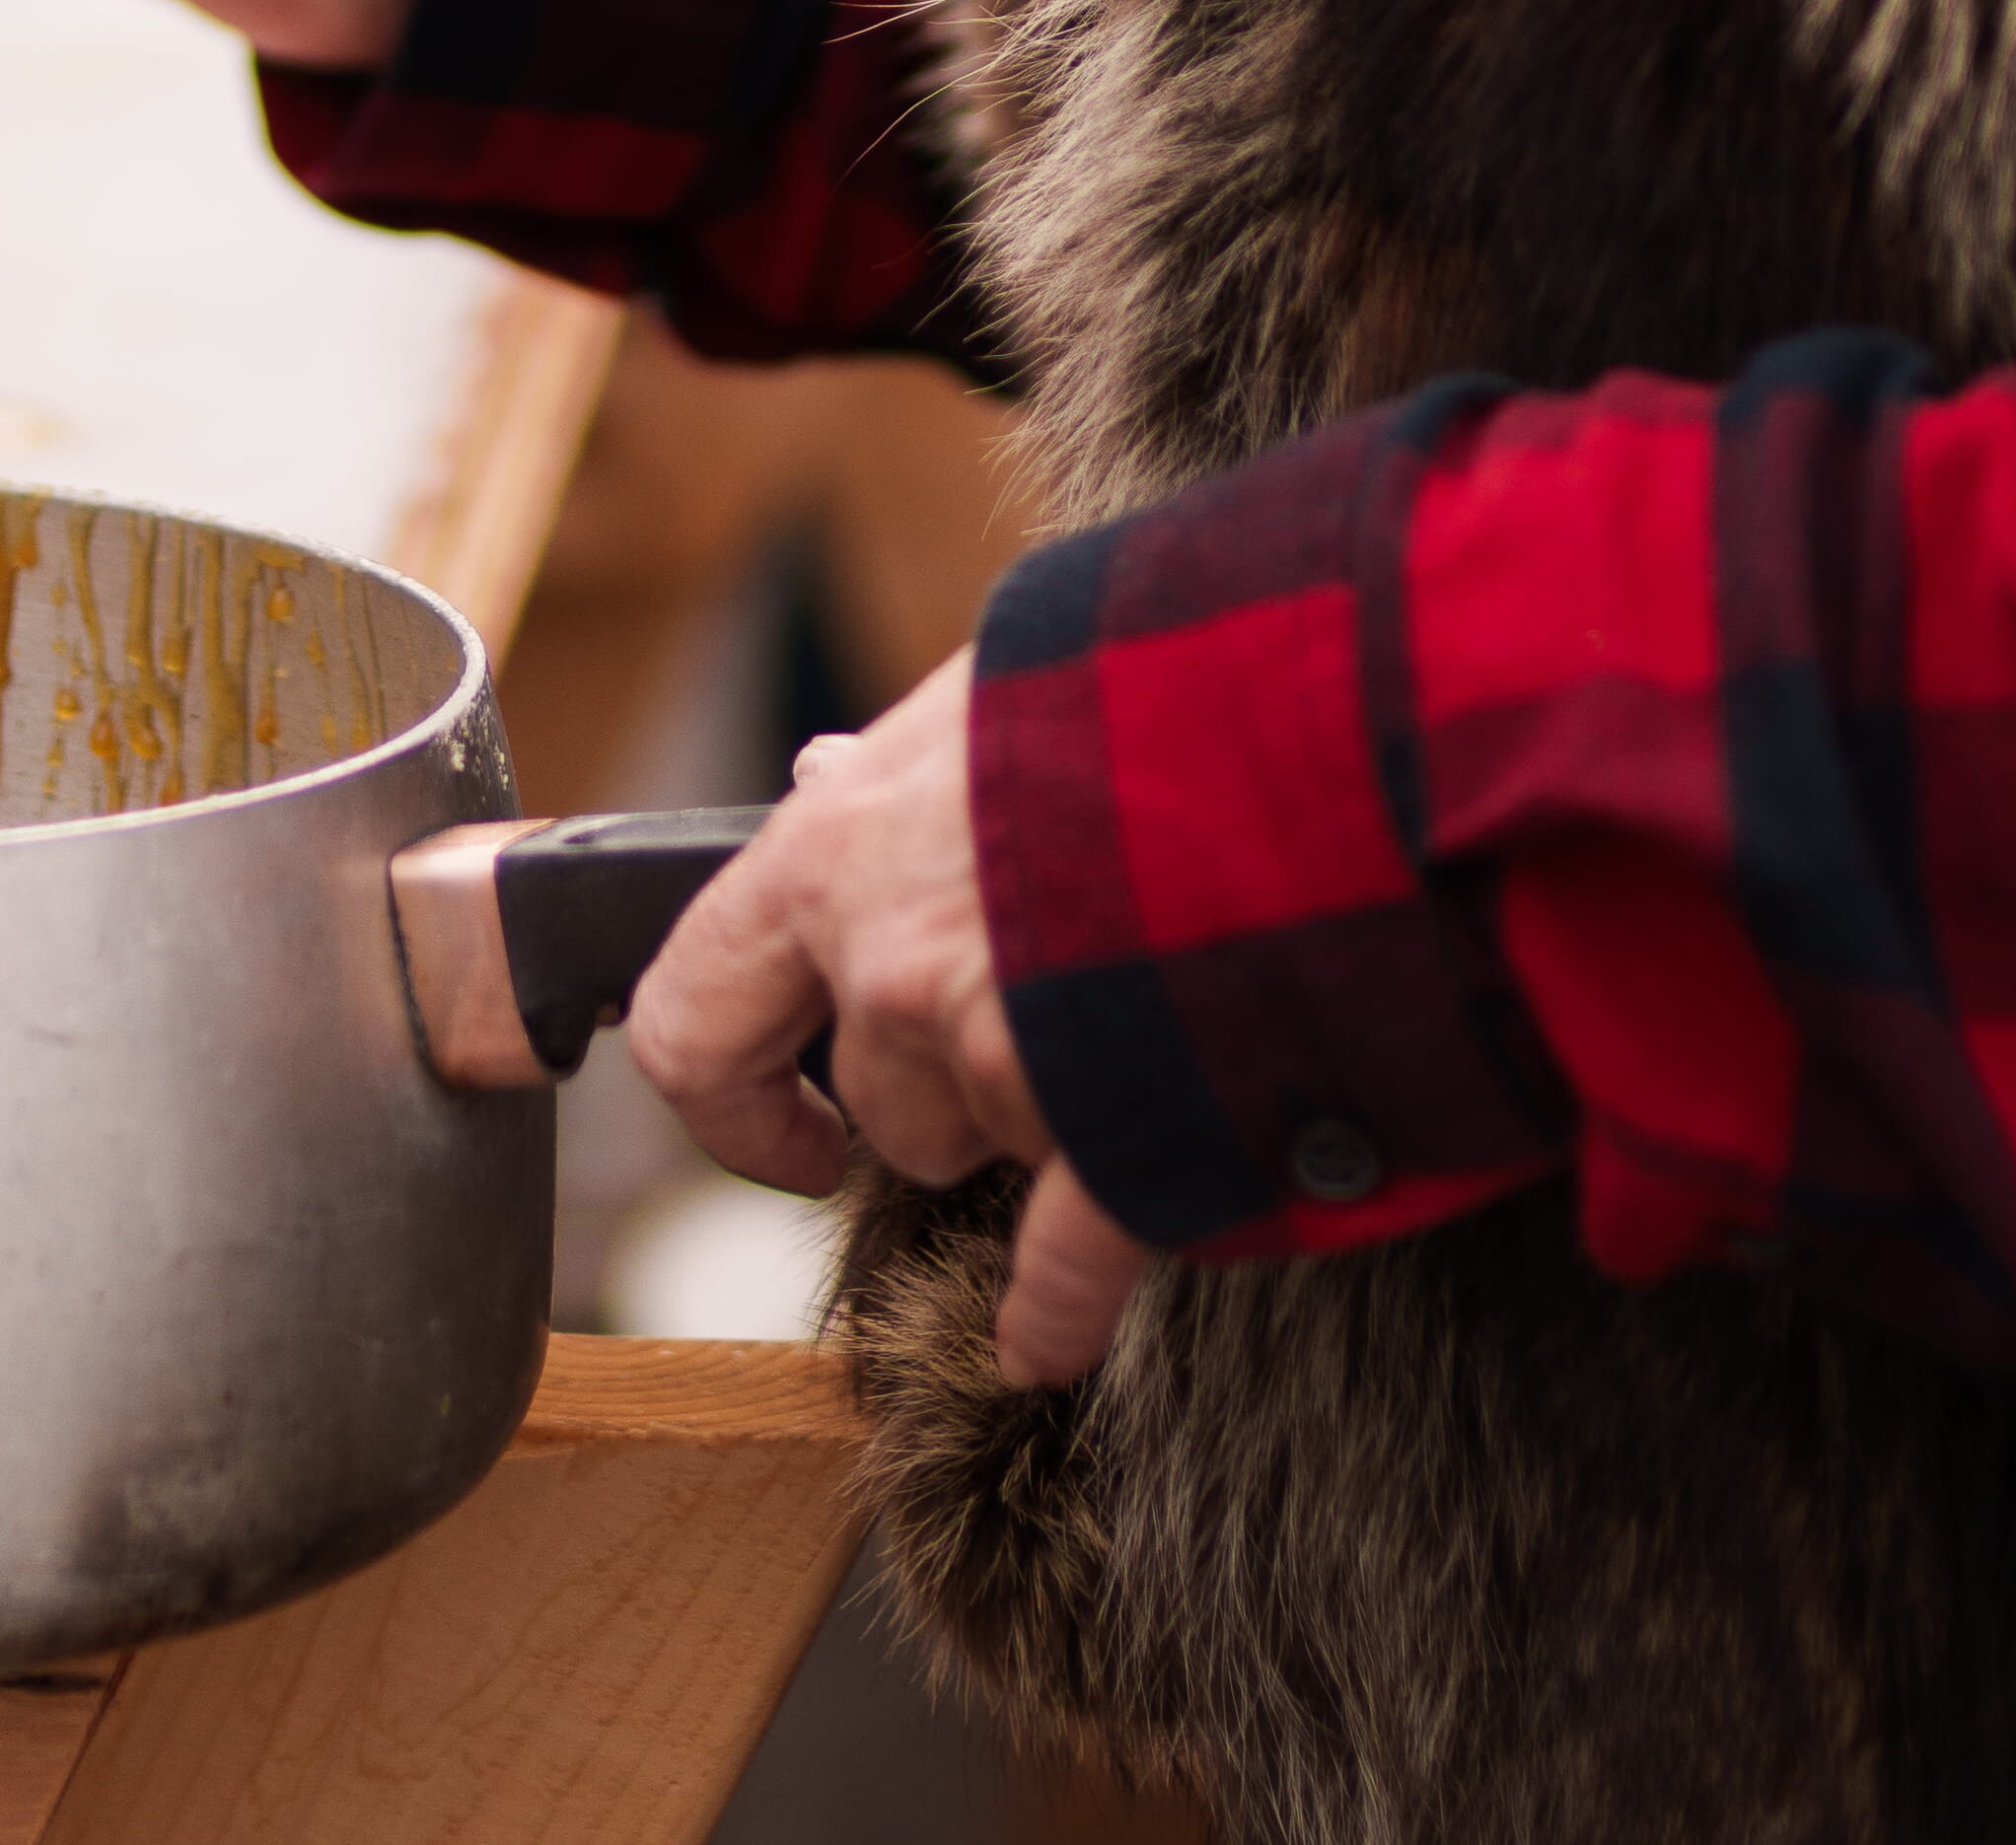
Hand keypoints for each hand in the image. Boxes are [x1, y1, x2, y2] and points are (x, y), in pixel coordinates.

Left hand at [628, 654, 1160, 1390]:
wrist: (1318, 718)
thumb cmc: (1147, 675)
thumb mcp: (992, 687)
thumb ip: (906, 767)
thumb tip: (830, 780)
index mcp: (844, 849)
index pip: (697, 1003)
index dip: (729, 1085)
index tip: (790, 1118)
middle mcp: (894, 965)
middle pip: (876, 1097)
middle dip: (937, 1093)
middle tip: (1022, 1038)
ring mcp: (999, 1066)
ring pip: (979, 1147)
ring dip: (1035, 1121)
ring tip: (1133, 1018)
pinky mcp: (1113, 1147)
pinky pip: (1061, 1271)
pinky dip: (1053, 1313)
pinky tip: (1042, 1340)